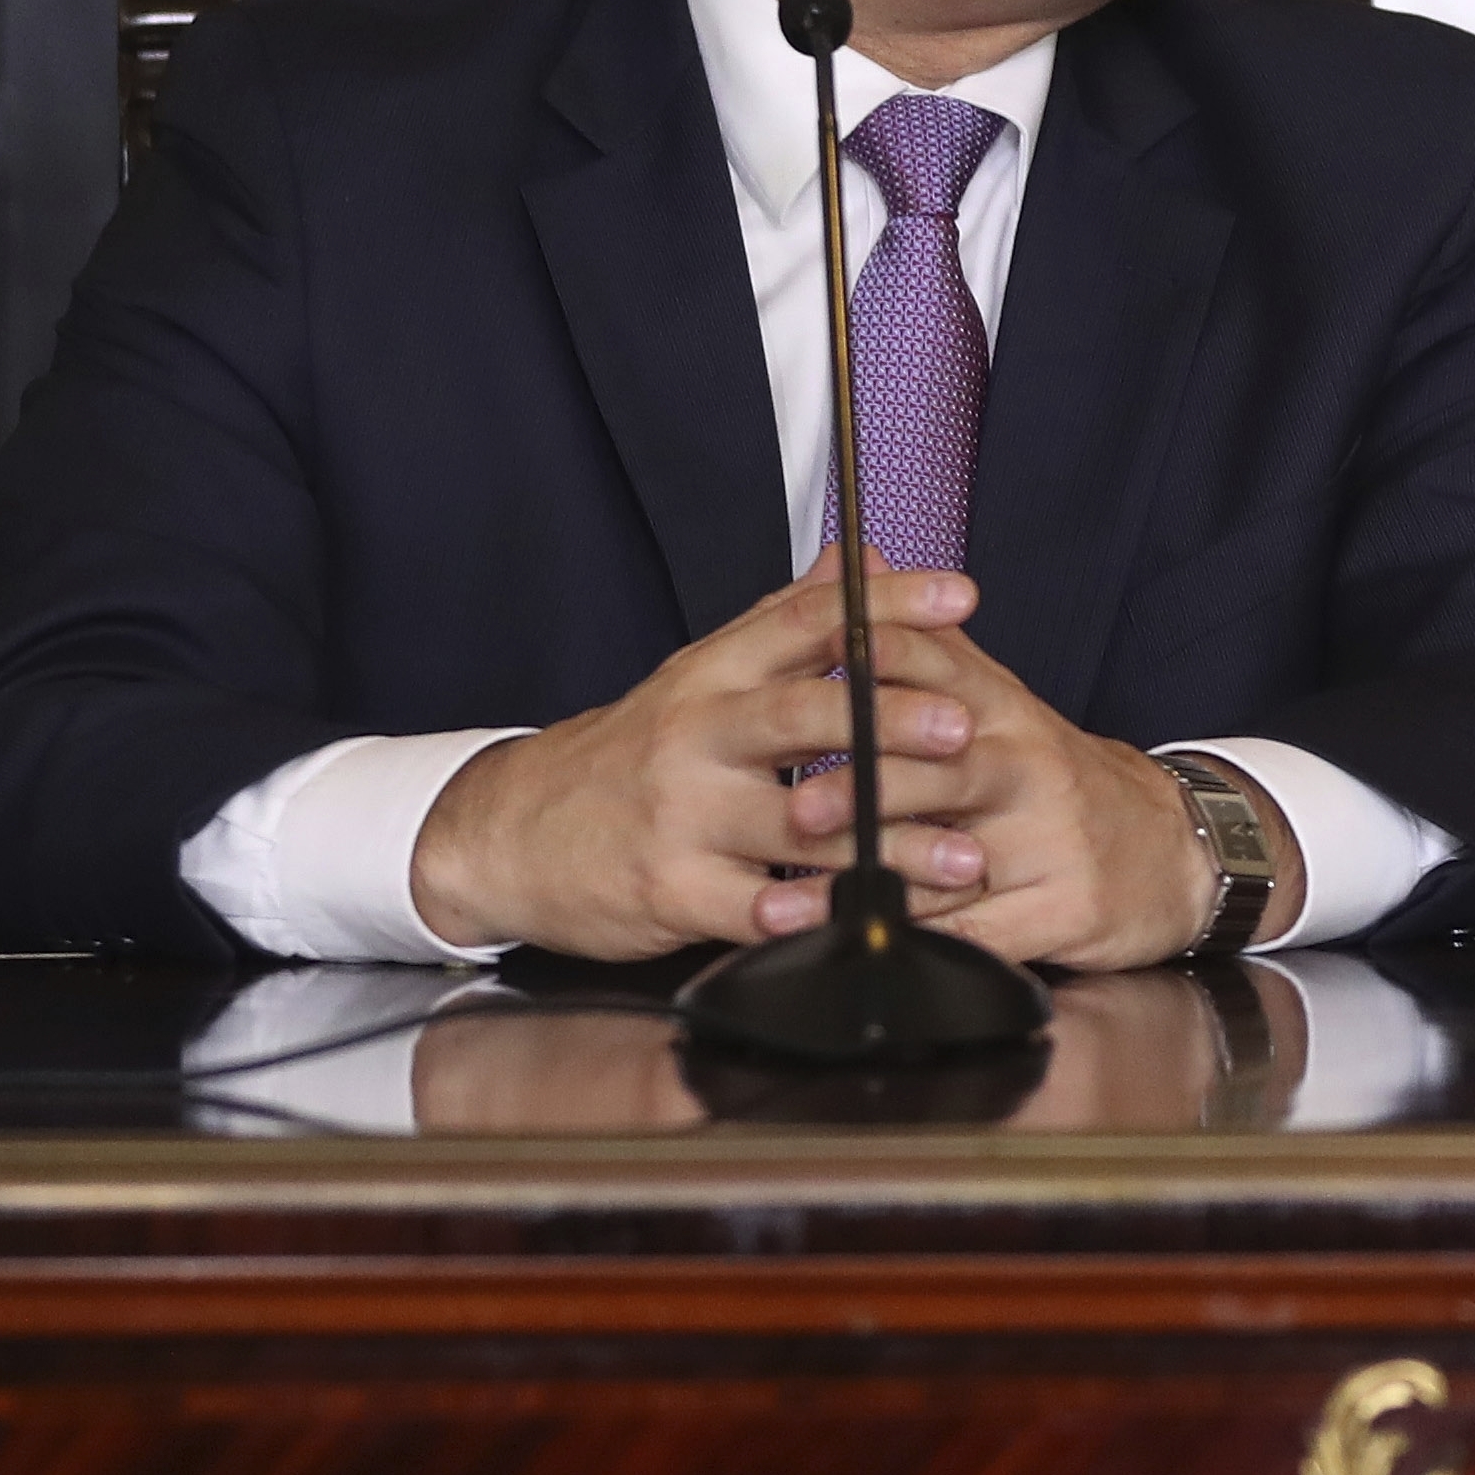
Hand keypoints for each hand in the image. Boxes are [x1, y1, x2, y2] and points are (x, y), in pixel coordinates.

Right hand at [408, 554, 991, 956]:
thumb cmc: (628, 753)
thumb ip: (783, 622)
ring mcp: (682, 814)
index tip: (960, 595)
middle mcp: (698, 734)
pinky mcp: (669, 889)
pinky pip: (752, 907)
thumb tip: (857, 558)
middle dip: (889, 719)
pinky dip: (809, 914)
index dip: (887, 603)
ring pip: (797, 824)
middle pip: (801, 713)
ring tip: (967, 858)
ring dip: (889, 842)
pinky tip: (864, 915)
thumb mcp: (700, 675)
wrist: (507, 832)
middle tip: (964, 727)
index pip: (806, 621)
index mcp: (713, 674)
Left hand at [751, 581, 1313, 968]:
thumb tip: (859, 563)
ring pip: (954, 857)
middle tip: (799, 807)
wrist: (1171, 849)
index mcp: (1005, 709)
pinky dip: (911, 943)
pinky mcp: (1062, 908)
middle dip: (871, 786)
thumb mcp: (1001, 704)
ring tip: (797, 897)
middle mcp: (1028, 765)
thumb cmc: (1057, 781)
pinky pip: (975, 930)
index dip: (875, 662)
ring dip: (875, 878)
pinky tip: (857, 947)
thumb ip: (927, 643)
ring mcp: (1048, 840)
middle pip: (948, 766)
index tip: (808, 663)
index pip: (938, 666)